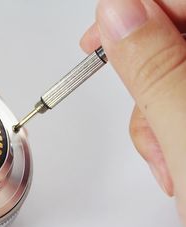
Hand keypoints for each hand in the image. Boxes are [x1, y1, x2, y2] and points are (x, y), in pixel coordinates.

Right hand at [81, 0, 185, 225]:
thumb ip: (155, 70)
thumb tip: (119, 14)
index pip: (181, 1)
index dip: (136, 8)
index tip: (100, 31)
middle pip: (176, 39)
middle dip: (144, 77)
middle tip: (133, 99)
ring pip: (170, 77)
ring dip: (151, 115)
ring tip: (166, 155)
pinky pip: (174, 103)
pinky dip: (161, 129)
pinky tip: (172, 158)